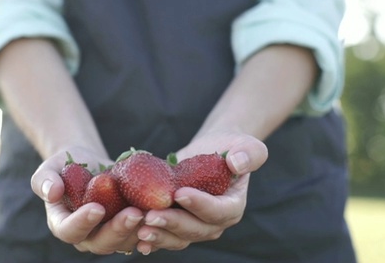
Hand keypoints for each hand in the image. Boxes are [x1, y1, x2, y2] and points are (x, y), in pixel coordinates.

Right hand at [30, 147, 144, 254]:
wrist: (89, 166)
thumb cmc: (65, 166)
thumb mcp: (50, 167)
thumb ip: (45, 180)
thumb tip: (52, 192)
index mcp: (62, 224)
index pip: (69, 231)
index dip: (82, 222)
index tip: (96, 208)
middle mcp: (86, 236)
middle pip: (102, 242)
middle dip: (119, 229)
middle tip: (134, 212)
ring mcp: (109, 235)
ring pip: (126, 241)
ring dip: (140, 229)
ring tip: (154, 212)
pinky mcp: (128, 230)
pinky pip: (142, 234)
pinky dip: (154, 226)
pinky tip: (165, 212)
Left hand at [135, 130, 267, 254]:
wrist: (211, 151)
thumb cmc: (230, 147)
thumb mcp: (246, 145)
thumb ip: (249, 153)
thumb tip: (237, 163)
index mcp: (232, 206)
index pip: (217, 211)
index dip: (200, 205)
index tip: (180, 193)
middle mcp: (214, 223)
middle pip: (195, 229)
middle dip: (173, 223)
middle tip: (151, 215)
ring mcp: (194, 226)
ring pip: (177, 238)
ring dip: (159, 235)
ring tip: (141, 229)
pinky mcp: (176, 225)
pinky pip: (164, 236)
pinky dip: (151, 239)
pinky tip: (134, 237)